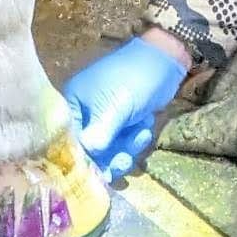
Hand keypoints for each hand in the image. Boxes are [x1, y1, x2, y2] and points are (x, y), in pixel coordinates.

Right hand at [63, 33, 189, 178]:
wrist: (167, 59)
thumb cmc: (135, 78)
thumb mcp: (116, 107)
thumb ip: (99, 136)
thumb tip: (84, 163)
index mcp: (74, 103)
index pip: (69, 141)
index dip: (82, 161)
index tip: (97, 176)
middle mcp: (85, 112)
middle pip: (89, 150)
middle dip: (109, 157)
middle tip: (124, 161)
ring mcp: (104, 117)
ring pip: (108, 149)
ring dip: (126, 148)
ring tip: (140, 134)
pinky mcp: (122, 121)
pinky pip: (122, 142)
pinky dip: (134, 139)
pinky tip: (145, 125)